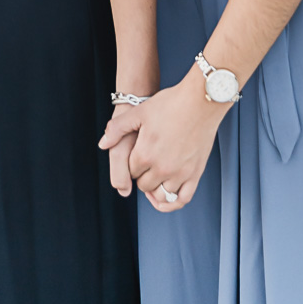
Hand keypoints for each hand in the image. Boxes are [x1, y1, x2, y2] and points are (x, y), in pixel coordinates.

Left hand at [99, 75, 224, 211]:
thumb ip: (117, 128)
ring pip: (161, 195)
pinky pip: (182, 199)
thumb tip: (102, 144)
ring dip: (155, 190)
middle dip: (142, 176)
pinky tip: (167, 197)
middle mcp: (161, 168)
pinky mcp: (195, 174)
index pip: (131, 171)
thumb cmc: (171, 103)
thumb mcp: (139, 112)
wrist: (200, 101)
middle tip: (146, 162)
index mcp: (145, 154)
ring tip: (155, 178)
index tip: (137, 153)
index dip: (132, 163)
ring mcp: (180, 173)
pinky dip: (172, 203)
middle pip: (144, 185)